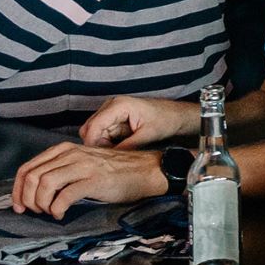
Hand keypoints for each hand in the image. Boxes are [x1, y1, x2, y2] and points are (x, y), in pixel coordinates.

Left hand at [10, 140, 167, 217]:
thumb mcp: (82, 164)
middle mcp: (71, 154)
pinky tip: (61, 214)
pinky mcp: (94, 180)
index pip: (28, 168)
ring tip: (49, 212)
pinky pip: (65, 195)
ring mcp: (82, 166)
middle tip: (35, 212)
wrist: (144, 171)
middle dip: (27, 198)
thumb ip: (61, 170)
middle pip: (32, 176)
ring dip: (41, 203)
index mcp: (64, 150)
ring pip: (45, 183)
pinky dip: (57, 208)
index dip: (17, 189)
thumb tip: (36, 191)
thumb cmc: (114, 171)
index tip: (19, 205)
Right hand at [77, 93, 197, 147]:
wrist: (174, 115)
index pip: (94, 125)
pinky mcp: (113, 119)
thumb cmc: (164, 120)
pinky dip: (106, 143)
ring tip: (116, 155)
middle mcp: (111, 105)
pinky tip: (117, 150)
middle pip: (89, 129)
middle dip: (95, 145)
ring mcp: (111, 112)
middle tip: (107, 159)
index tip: (95, 159)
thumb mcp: (147, 135)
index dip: (92, 144)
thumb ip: (128, 146)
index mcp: (119, 105)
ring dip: (101, 145)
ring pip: (94, 133)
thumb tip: (111, 159)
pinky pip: (102, 134)